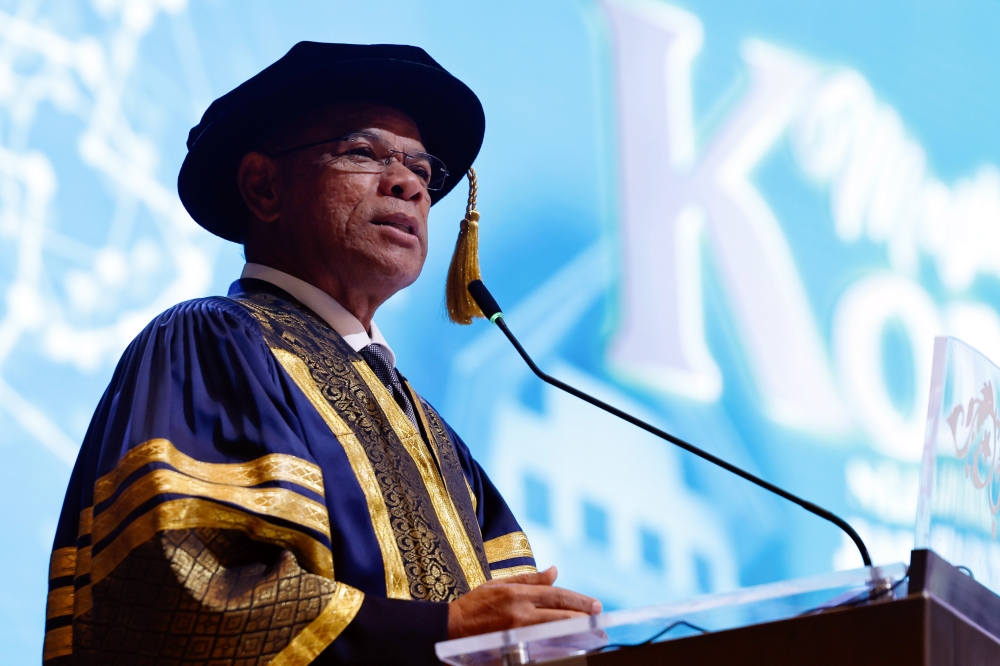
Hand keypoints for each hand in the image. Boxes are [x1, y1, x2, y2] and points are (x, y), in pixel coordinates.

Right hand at [447, 566, 601, 638]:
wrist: (450, 626)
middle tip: (599, 618)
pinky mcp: (512, 646)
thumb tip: (555, 570)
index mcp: (517, 593)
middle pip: (559, 614)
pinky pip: (540, 645)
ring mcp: (516, 632)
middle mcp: (519, 612)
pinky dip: (556, 644)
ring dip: (574, 631)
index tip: (595, 605)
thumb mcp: (501, 583)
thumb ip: (530, 579)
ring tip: (591, 632)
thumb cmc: (476, 603)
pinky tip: (568, 645)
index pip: (556, 595)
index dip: (578, 601)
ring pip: (554, 631)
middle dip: (582, 616)